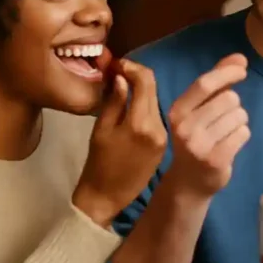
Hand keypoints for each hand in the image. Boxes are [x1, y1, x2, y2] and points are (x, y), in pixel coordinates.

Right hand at [74, 59, 167, 226]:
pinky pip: (157, 117)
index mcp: (140, 123)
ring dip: (142, 92)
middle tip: (119, 73)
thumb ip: (114, 101)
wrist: (107, 197)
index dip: (131, 67)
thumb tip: (122, 78)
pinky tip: (132, 109)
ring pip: (156, 102)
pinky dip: (145, 108)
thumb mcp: (100, 129)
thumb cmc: (97, 163)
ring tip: (123, 90)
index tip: (117, 65)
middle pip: (153, 89)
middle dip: (136, 77)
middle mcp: (158, 127)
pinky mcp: (165, 144)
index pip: (146, 80)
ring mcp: (164, 136)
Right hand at [166, 53, 249, 197]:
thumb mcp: (198, 109)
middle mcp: (185, 127)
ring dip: (239, 121)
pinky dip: (242, 135)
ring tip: (225, 133)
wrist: (189, 182)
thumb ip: (217, 82)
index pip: (205, 84)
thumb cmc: (197, 138)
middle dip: (234, 104)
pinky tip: (230, 144)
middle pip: (228, 99)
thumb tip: (240, 58)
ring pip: (239, 116)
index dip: (227, 72)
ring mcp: (200, 145)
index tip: (243, 68)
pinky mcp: (216, 160)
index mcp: (177, 111)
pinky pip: (243, 133)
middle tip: (224, 118)